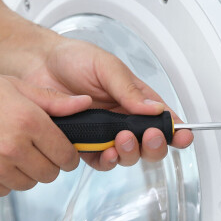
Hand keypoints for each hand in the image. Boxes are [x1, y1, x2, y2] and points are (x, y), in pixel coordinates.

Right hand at [0, 69, 91, 196]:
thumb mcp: (11, 85)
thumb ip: (51, 100)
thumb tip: (85, 104)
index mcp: (28, 121)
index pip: (67, 155)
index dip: (66, 154)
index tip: (59, 151)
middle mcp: (14, 148)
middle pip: (50, 174)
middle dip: (46, 164)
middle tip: (30, 149)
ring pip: (28, 184)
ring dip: (23, 172)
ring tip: (4, 150)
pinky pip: (3, 191)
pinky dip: (0, 181)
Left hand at [21, 36, 193, 169]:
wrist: (37, 65)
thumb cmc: (72, 59)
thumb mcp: (106, 66)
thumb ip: (129, 89)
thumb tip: (154, 108)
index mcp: (135, 99)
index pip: (162, 119)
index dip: (176, 131)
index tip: (183, 136)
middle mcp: (122, 119)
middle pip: (149, 144)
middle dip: (154, 145)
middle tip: (149, 137)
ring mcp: (104, 134)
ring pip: (127, 155)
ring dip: (130, 153)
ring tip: (121, 140)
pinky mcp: (84, 145)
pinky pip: (100, 161)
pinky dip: (106, 161)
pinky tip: (105, 152)